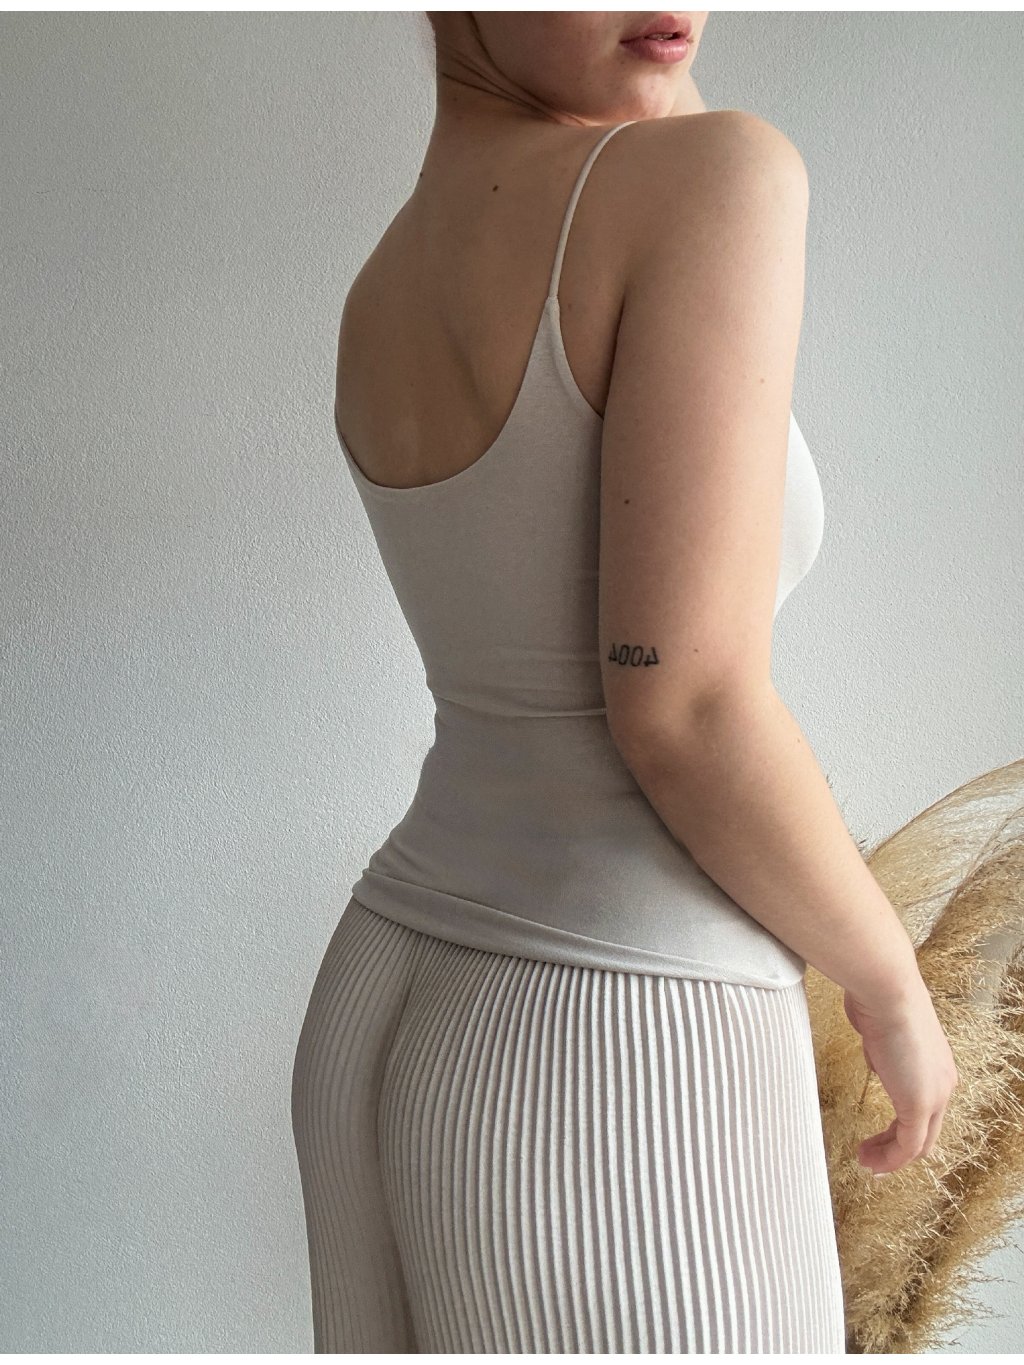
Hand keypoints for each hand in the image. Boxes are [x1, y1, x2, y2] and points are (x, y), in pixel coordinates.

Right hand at [843, 984, 958, 1174]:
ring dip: (889, 1158)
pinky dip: (888, 1158)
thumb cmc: (880, 1000)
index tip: (879, 1138)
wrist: (887, 991)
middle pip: (926, 1135)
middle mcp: (942, 1085)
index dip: (902, 1130)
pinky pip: (907, 1145)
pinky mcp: (919, 1104)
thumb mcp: (882, 1032)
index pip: (926, 1113)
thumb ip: (883, 1052)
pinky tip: (869, 1156)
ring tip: (867, 1162)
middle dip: (896, 1150)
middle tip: (872, 1158)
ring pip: (917, 1144)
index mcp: (938, 1069)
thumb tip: (876, 1061)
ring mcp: (934, 1095)